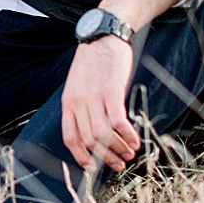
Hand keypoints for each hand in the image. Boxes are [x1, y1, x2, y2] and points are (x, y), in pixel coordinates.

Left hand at [61, 37, 140, 171]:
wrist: (103, 35)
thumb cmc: (94, 61)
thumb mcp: (78, 84)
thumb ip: (82, 106)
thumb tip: (94, 133)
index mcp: (68, 102)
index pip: (70, 138)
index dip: (81, 156)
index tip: (93, 167)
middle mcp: (78, 102)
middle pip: (90, 140)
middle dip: (105, 157)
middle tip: (119, 164)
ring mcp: (94, 97)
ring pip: (104, 135)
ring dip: (119, 149)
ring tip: (130, 154)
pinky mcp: (111, 91)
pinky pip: (118, 122)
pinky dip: (127, 135)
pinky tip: (135, 140)